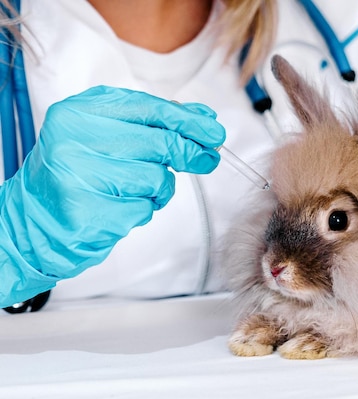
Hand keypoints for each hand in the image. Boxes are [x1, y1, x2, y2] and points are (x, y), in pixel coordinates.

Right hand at [0, 86, 224, 306]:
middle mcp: (76, 139)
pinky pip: (144, 208)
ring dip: (159, 188)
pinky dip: (143, 209)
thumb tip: (202, 119)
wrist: (35, 221)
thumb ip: (152, 124)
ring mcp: (82, 177)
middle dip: (190, 152)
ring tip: (135, 190)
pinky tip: (120, 207)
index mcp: (80, 112)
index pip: (149, 109)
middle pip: (160, 143)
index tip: (213, 129)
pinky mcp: (91, 213)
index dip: (188, 120)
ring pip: (156, 178)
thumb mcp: (107, 136)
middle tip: (207, 159)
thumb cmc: (78, 174)